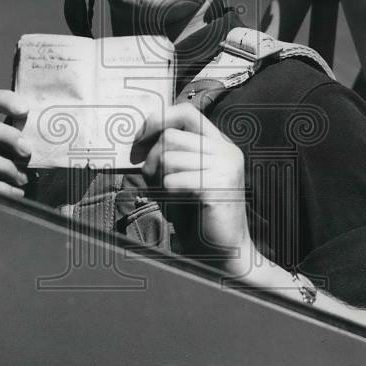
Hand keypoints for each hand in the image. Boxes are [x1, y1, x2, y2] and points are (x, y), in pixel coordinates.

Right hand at [0, 89, 32, 198]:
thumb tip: (59, 117)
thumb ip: (35, 128)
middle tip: (27, 150)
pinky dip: (0, 187)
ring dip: (1, 165)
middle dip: (2, 135)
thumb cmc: (28, 162)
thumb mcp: (30, 141)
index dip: (1, 100)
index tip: (25, 110)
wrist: (22, 194)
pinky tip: (17, 191)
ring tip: (23, 177)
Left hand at [131, 102, 251, 267]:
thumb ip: (173, 154)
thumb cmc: (199, 216)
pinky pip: (173, 181)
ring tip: (170, 196)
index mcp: (220, 144)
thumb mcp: (185, 176)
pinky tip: (181, 205)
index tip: (139, 138)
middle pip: (171, 136)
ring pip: (169, 158)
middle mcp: (226, 151)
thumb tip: (140, 136)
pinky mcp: (218, 187)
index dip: (158, 119)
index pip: (187, 113)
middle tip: (152, 180)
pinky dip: (168, 195)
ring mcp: (225, 167)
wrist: (224, 252)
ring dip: (159, 180)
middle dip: (152, 159)